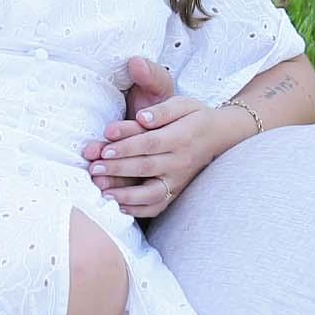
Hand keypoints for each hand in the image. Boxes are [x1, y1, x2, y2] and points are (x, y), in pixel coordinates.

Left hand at [82, 69, 246, 220]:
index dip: (126, 147)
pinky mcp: (176, 192)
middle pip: (145, 167)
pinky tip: (119, 206)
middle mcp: (180, 162)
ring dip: (126, 195)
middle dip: (117, 169)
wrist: (220, 137)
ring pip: (151, 193)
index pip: (150, 143)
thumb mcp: (183, 104)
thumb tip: (141, 117)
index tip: (104, 149)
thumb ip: (161, 111)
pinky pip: (158, 206)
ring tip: (103, 193)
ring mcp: (179, 180)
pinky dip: (138, 210)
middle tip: (94, 169)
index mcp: (181, 137)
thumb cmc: (194, 117)